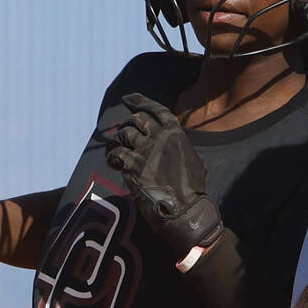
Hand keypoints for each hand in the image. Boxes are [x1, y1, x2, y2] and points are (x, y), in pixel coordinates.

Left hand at [106, 93, 223, 257]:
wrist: (184, 209)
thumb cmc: (193, 190)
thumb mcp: (195, 161)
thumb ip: (182, 149)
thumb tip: (177, 146)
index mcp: (176, 134)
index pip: (155, 110)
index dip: (139, 101)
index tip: (127, 99)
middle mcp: (159, 138)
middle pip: (136, 119)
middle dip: (129, 124)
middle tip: (125, 133)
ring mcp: (144, 150)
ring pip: (123, 134)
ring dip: (118, 140)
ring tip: (117, 149)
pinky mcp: (131, 165)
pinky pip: (115, 152)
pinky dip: (112, 156)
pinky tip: (114, 162)